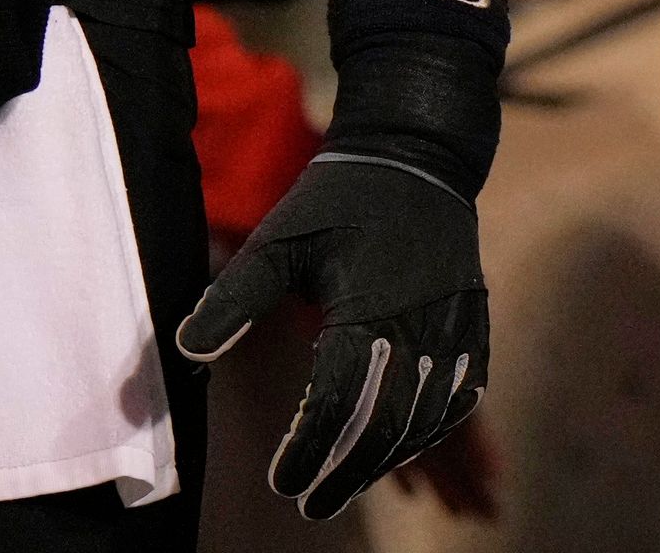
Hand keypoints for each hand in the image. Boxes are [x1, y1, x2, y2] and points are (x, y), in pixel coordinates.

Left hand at [176, 153, 490, 518]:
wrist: (417, 155)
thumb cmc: (338, 199)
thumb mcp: (276, 239)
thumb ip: (234, 298)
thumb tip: (186, 352)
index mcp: (369, 308)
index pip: (338, 402)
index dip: (309, 450)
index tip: (282, 483)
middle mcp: (420, 323)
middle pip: (387, 423)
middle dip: (348, 471)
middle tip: (313, 503)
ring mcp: (455, 324)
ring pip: (428, 416)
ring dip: (388, 457)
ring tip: (348, 481)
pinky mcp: (474, 321)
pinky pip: (464, 392)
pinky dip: (434, 427)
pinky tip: (405, 445)